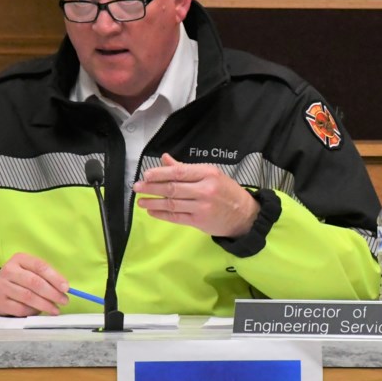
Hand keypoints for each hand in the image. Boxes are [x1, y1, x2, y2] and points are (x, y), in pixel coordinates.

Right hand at [0, 252, 68, 316]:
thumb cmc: (20, 281)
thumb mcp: (30, 271)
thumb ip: (45, 277)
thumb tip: (64, 288)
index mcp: (19, 259)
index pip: (40, 266)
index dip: (55, 277)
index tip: (66, 288)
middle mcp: (9, 270)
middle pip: (34, 282)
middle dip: (52, 293)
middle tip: (64, 301)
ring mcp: (2, 286)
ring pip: (28, 297)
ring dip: (45, 304)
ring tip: (55, 309)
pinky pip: (20, 308)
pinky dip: (33, 311)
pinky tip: (40, 312)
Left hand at [132, 153, 259, 237]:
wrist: (244, 214)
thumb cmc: (226, 191)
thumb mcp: (210, 174)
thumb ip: (185, 168)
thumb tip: (164, 159)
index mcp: (207, 173)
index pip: (179, 172)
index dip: (159, 174)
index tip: (146, 175)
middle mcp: (204, 189)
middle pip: (172, 188)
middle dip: (151, 188)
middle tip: (137, 187)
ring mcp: (202, 207)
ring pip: (172, 204)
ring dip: (153, 202)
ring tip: (140, 201)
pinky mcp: (199, 221)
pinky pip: (176, 217)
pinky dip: (162, 214)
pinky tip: (152, 211)